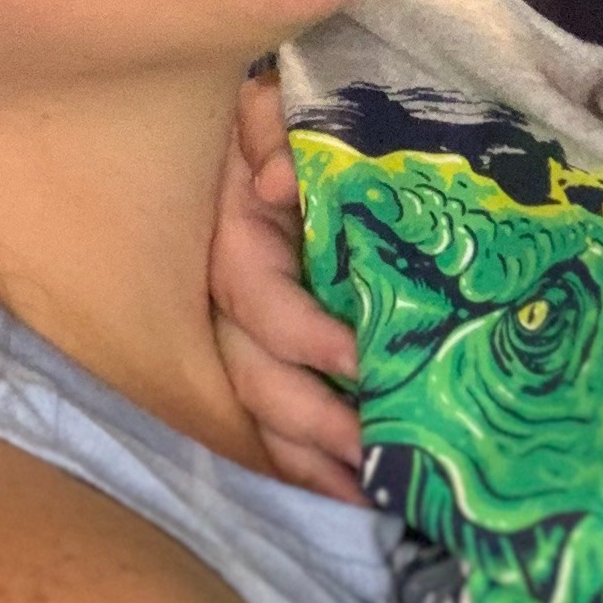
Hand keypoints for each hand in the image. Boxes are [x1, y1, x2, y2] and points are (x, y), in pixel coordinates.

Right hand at [212, 72, 365, 498]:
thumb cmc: (287, 120)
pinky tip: (353, 491)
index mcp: (234, 235)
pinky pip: (271, 421)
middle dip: (312, 422)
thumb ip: (271, 127)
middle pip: (253, 376)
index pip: (257, 300)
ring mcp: (241, 334)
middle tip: (376, 452)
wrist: (266, 132)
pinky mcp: (263, 358)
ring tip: (370, 495)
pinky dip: (306, 461)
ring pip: (259, 412)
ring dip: (310, 460)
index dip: (302, 334)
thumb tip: (278, 181)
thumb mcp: (274, 107)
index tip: (361, 362)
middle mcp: (226, 297)